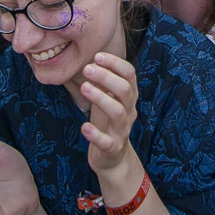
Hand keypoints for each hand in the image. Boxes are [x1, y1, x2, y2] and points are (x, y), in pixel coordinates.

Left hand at [80, 52, 138, 172]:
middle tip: (87, 69)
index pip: (130, 74)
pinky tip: (84, 127)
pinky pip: (107, 142)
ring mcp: (122, 130)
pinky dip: (95, 134)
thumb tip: (92, 57)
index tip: (97, 56)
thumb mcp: (109, 98)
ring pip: (118, 112)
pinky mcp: (113, 148)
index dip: (115, 63)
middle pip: (125, 89)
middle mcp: (129, 111)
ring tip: (84, 87)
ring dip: (101, 98)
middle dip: (106, 77)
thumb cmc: (107, 121)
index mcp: (129, 96)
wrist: (113, 157)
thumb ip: (105, 80)